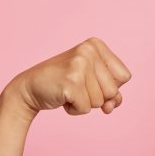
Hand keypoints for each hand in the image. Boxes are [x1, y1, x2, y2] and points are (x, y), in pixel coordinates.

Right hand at [5, 37, 131, 115]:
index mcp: (96, 45)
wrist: (29, 88)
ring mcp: (79, 65)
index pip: (125, 77)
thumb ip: (111, 94)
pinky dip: (75, 110)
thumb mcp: (92, 84)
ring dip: (85, 103)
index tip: (91, 81)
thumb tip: (112, 105)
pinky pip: (86, 108)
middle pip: (113, 90)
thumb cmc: (64, 85)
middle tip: (76, 87)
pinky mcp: (71, 82)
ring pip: (100, 101)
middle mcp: (88, 50)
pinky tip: (62, 97)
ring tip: (69, 91)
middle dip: (97, 97)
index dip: (110, 87)